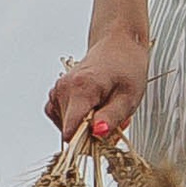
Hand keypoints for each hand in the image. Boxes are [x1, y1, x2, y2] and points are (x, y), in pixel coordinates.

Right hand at [47, 24, 149, 147]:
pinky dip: (77, 120)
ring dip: (86, 127)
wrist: (117, 44)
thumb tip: (97, 134)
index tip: (105, 135)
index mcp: (81, 88)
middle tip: (113, 119)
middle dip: (92, 134)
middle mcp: (63, 89)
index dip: (88, 142)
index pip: (71, 131)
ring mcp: (57, 90)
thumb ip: (111, 117)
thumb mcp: (129, 97)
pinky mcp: (56, 93)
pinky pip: (62, 118)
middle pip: (70, 132)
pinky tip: (93, 110)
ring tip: (105, 111)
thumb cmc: (127, 67)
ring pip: (66, 127)